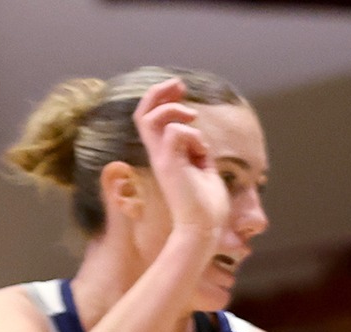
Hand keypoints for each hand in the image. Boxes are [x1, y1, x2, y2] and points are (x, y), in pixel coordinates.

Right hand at [132, 78, 228, 234]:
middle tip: (179, 84)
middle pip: (143, 113)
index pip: (153, 121)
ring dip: (171, 109)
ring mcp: (161, 159)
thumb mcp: (205, 172)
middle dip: (159, 93)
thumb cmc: (207, 207)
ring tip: (192, 115)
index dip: (164, 101)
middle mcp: (158, 154)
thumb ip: (199, 154)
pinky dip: (191, 134)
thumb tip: (201, 139)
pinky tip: (201, 153)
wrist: (204, 229)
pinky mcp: (168, 165)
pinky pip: (173, 133)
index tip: (180, 91)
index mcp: (166, 155)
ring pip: (148, 118)